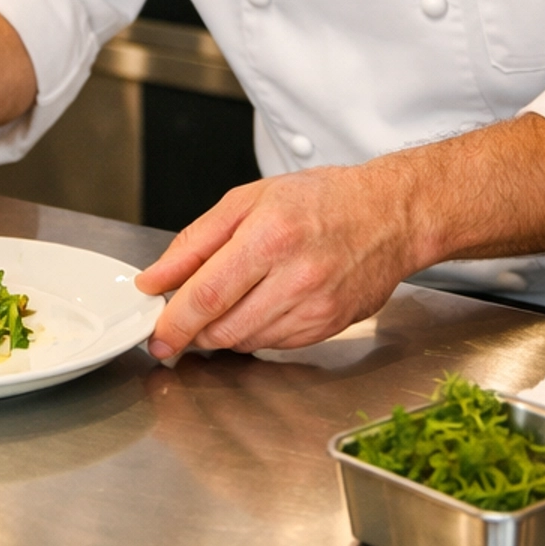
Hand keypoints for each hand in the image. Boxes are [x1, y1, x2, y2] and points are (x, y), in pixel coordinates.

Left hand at [136, 162, 412, 357]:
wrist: (388, 216)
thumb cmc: (319, 200)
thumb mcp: (247, 200)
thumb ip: (195, 242)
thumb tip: (156, 279)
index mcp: (270, 236)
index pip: (208, 295)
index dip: (174, 322)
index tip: (156, 335)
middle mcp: (296, 277)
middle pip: (223, 327)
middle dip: (193, 331)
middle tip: (183, 321)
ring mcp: (315, 307)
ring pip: (245, 342)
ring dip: (222, 332)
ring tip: (229, 302)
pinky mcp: (328, 327)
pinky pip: (273, 345)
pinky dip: (254, 333)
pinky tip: (260, 306)